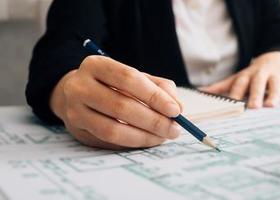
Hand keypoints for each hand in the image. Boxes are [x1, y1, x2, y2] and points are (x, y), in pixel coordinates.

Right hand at [50, 55, 182, 149]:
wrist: (77, 94)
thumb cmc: (114, 85)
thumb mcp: (136, 77)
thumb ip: (160, 88)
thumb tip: (178, 109)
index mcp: (96, 65)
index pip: (128, 78)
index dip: (154, 96)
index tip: (175, 110)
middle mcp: (80, 86)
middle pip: (121, 106)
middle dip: (153, 121)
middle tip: (174, 129)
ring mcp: (74, 110)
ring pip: (113, 129)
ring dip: (144, 136)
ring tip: (163, 137)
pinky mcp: (77, 130)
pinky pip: (108, 142)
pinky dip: (132, 143)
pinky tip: (147, 140)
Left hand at [200, 51, 279, 107]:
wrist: (274, 58)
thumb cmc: (253, 75)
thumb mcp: (237, 78)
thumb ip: (221, 87)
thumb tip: (200, 93)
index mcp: (247, 75)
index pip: (240, 84)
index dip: (236, 93)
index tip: (232, 104)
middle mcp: (260, 74)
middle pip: (258, 83)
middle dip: (256, 94)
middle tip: (253, 107)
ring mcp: (275, 75)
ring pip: (275, 84)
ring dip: (274, 94)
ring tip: (272, 105)